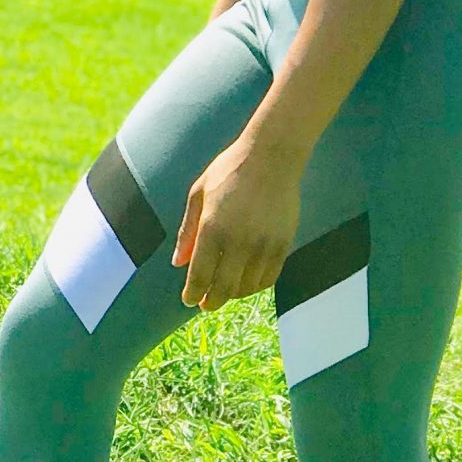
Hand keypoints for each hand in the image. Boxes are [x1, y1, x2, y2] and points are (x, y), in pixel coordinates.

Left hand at [172, 132, 303, 310]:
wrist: (273, 156)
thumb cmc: (230, 170)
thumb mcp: (198, 194)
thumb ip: (188, 231)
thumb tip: (178, 263)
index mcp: (213, 228)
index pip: (200, 275)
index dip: (193, 293)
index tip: (189, 299)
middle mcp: (239, 241)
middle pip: (223, 288)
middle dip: (211, 302)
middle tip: (205, 305)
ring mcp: (264, 245)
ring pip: (247, 287)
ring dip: (233, 294)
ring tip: (225, 291)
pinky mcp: (283, 244)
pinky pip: (269, 278)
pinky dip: (256, 286)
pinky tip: (247, 283)